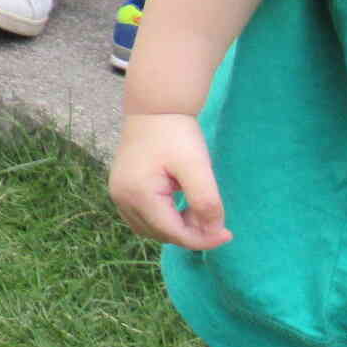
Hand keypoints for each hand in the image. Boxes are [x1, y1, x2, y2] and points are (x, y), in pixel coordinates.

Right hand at [108, 112, 232, 250]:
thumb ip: (205, 201)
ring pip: (151, 229)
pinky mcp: (122, 190)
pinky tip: (181, 206)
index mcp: (138, 194)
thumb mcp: (196, 166)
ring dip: (178, 227)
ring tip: (198, 209)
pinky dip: (165, 219)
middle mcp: (122, 199)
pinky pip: (144, 218)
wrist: (154, 108)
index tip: (227, 234)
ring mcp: (118, 195)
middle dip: (191, 232)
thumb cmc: (176, 134)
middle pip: (161, 233)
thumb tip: (214, 231)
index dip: (202, 238)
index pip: (173, 233)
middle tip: (214, 216)